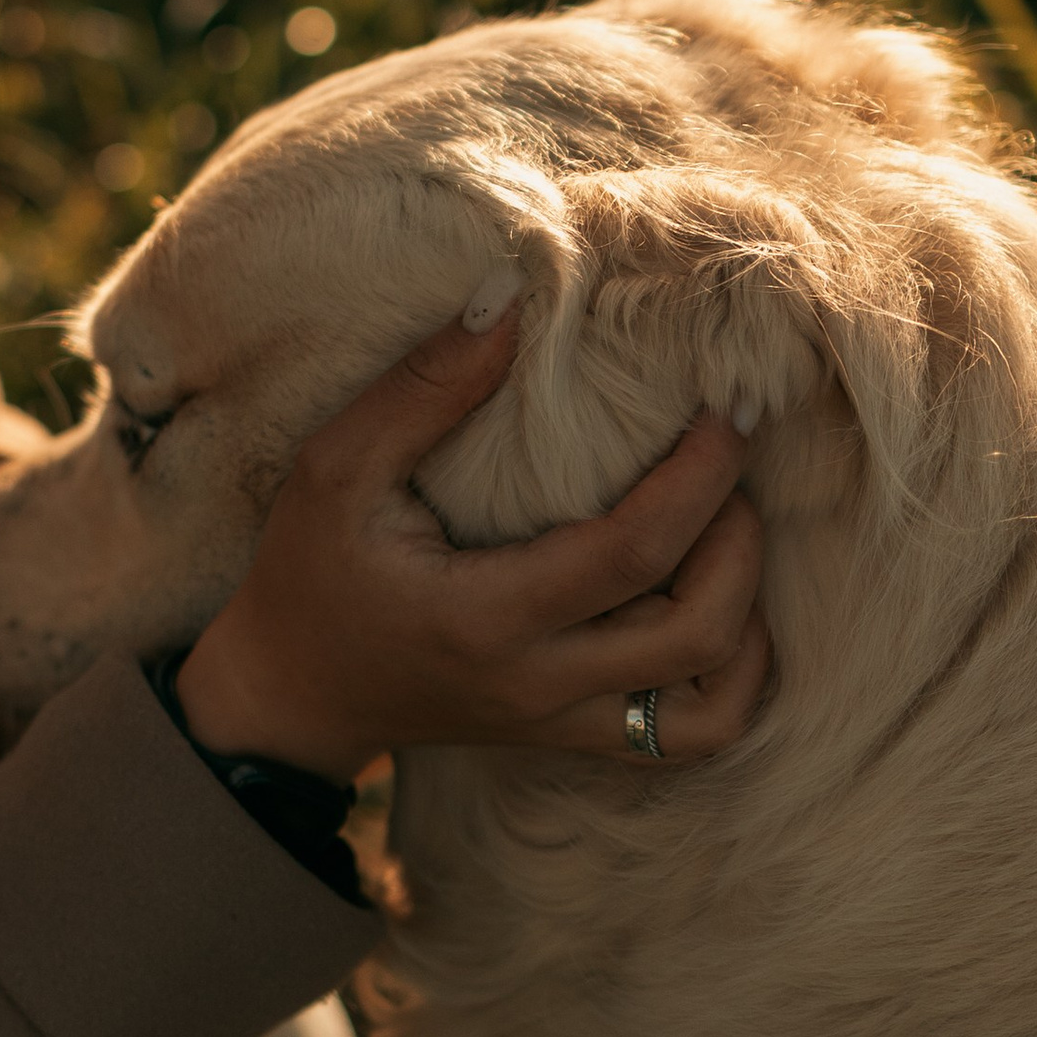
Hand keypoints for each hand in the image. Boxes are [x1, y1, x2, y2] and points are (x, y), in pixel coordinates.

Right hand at [173, 311, 768, 781]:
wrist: (289, 696)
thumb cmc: (308, 572)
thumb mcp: (335, 469)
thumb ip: (424, 388)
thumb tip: (512, 298)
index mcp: (484, 618)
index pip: (631, 554)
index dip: (700, 477)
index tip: (728, 407)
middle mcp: (538, 684)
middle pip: (698, 632)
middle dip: (741, 537)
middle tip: (729, 461)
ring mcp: (562, 724)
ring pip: (712, 704)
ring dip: (747, 611)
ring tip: (727, 531)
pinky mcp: (572, 738)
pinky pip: (694, 735)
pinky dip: (734, 674)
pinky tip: (722, 607)